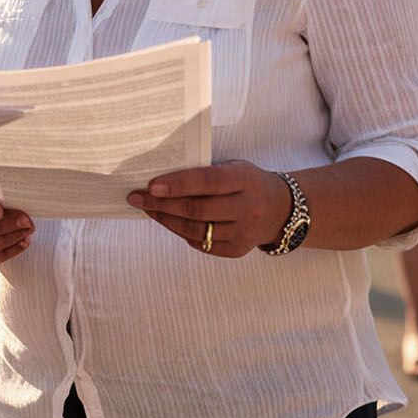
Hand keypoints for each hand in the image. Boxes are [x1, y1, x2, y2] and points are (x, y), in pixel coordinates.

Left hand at [127, 161, 290, 257]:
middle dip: (162, 204)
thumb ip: (205, 172)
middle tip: (136, 196)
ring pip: (196, 229)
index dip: (178, 184)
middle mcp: (247, 208)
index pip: (207, 181)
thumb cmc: (247, 182)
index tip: (151, 185)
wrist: (281, 209)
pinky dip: (180, 231)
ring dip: (166, 219)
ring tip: (147, 208)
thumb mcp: (234, 168)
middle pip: (197, 209)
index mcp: (245, 180)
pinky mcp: (237, 250)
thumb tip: (162, 176)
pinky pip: (201, 243)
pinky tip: (167, 220)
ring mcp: (244, 232)